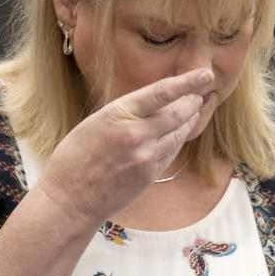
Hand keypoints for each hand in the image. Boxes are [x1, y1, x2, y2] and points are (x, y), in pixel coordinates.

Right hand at [33, 68, 213, 228]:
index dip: (188, 82)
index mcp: (118, 114)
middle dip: (193, 101)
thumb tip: (153, 103)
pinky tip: (181, 132)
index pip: (162, 92)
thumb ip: (125, 112)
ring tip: (196, 109)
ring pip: (178, 133)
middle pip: (177, 113)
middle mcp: (136, 134)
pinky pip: (172, 151)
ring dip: (190, 119)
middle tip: (202, 93)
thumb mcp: (95, 122)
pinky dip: (179, 139)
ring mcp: (145, 157)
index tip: (205, 75)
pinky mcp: (150, 175)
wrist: (69, 201)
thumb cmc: (74, 158)